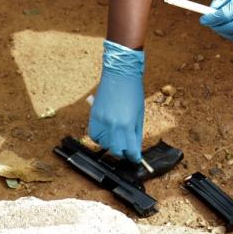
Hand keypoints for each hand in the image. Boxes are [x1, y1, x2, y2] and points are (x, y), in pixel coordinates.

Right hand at [89, 40, 145, 160]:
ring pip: (104, 144)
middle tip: (127, 151)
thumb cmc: (133, 93)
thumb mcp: (138, 114)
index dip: (134, 157)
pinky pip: (94, 135)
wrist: (120, 75)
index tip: (135, 159)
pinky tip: (107, 134)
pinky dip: (100, 138)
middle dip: (123, 153)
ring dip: (111, 145)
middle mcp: (113, 125)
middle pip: (116, 150)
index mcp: (127, 125)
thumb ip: (136, 133)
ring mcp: (101, 121)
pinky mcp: (93, 117)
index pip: (131, 150)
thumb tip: (134, 148)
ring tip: (117, 138)